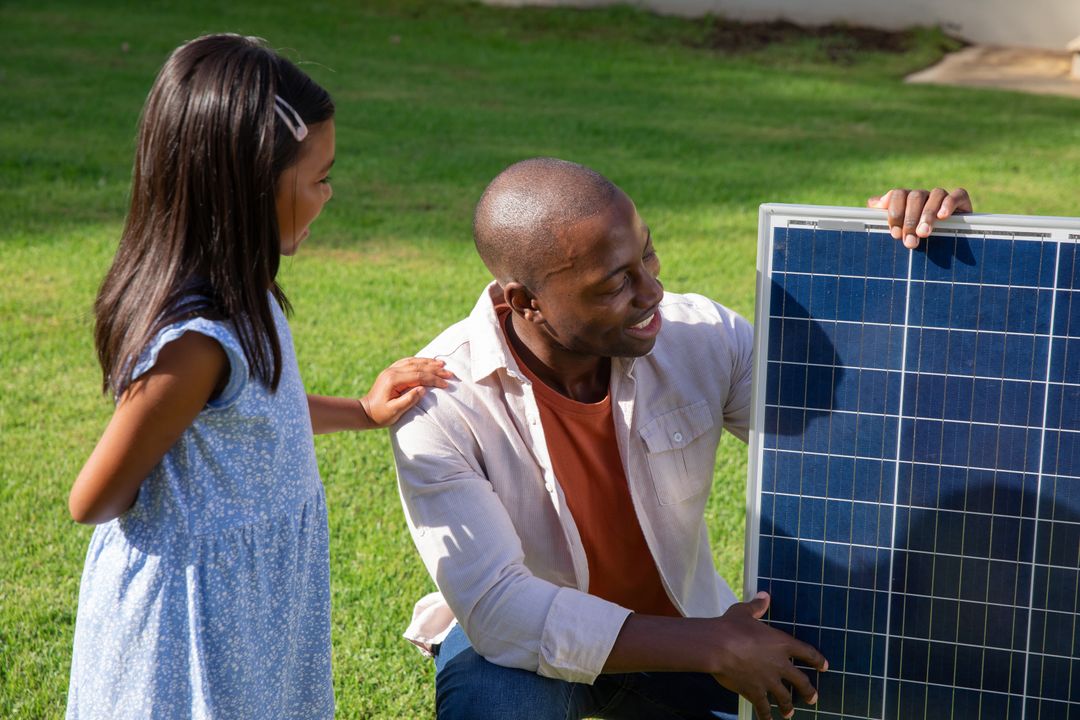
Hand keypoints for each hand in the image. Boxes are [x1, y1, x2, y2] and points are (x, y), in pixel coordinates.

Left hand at [360, 357, 453, 427]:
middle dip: (435, 370)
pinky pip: (407, 362)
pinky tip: (427, 362)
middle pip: (418, 367)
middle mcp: (392, 371)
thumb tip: (423, 389)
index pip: (419, 376)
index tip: (446, 384)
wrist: (365, 412)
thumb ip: (409, 400)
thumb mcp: (394, 411)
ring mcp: (391, 369)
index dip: (434, 380)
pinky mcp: (391, 371)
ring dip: (429, 363)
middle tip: (450, 373)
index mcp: (394, 380)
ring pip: (413, 362)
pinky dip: (419, 361)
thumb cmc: (380, 415)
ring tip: (442, 364)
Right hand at [710, 592, 827, 719]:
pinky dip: (765, 716)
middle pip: (801, 681)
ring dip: (788, 706)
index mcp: (781, 643)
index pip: (807, 653)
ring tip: (790, 713)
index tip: (825, 666)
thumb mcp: (744, 612)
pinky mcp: (754, 692)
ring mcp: (768, 681)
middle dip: (808, 691)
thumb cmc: (730, 626)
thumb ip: (757, 606)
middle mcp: (780, 664)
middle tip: (813, 697)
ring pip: (785, 698)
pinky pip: (763, 708)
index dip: (817, 660)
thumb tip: (764, 596)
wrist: (718, 646)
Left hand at [868, 187, 972, 248]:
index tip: (895, 233)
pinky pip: (957, 194)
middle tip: (909, 241)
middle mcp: (923, 195)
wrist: (947, 240)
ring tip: (924, 233)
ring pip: (935, 195)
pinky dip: (949, 204)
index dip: (895, 213)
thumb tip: (872, 203)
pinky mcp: (961, 200)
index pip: (897, 195)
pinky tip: (943, 217)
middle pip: (915, 197)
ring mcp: (941, 196)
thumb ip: (887, 216)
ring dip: (927, 215)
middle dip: (910, 220)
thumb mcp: (900, 229)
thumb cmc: (916, 236)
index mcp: (906, 199)